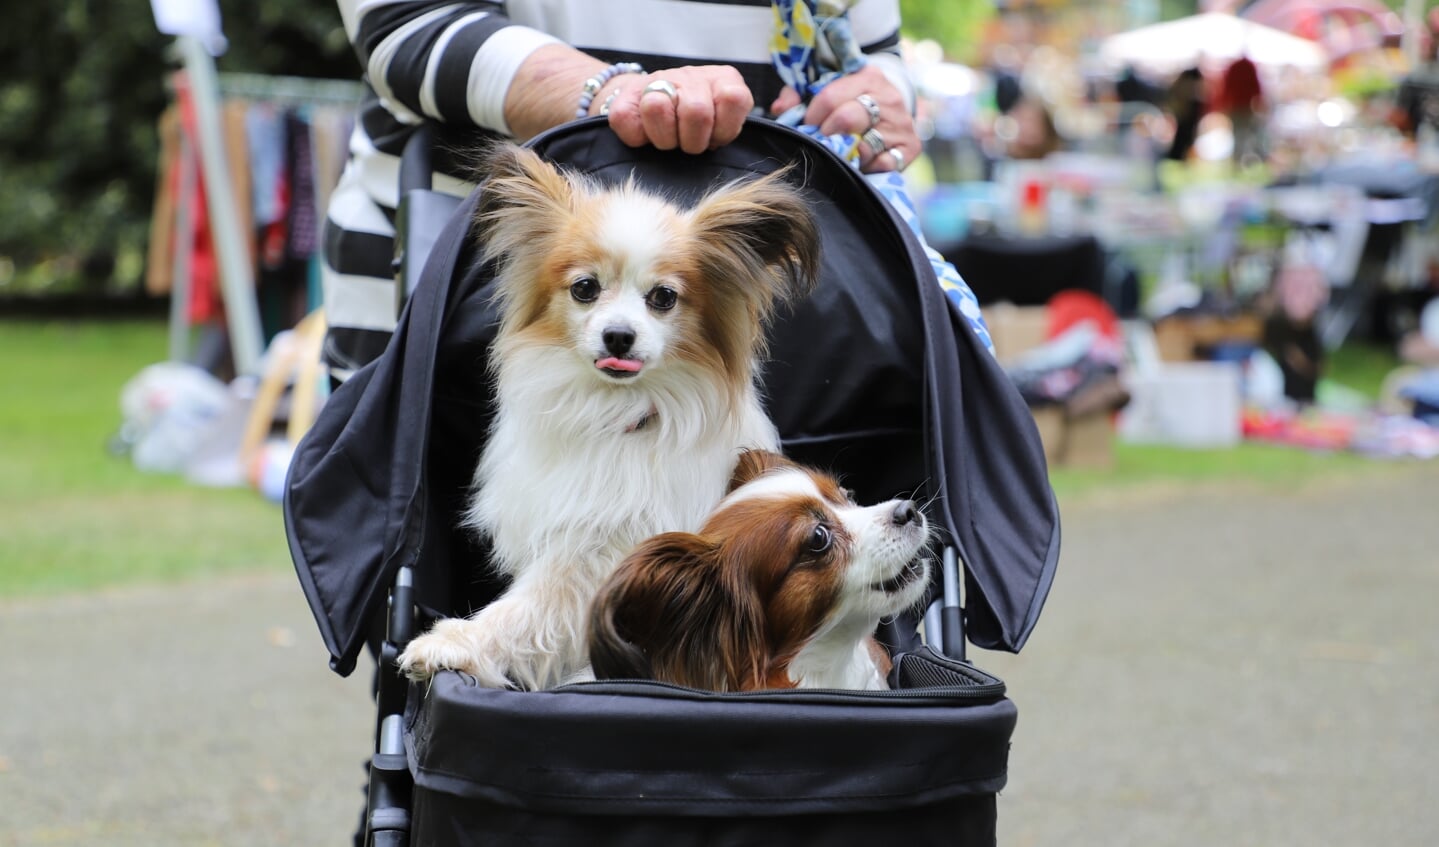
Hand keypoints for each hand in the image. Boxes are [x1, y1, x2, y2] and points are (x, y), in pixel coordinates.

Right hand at [605, 66, 754, 153]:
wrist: (653, 109)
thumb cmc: (697, 128)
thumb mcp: (724, 127)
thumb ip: (728, 127)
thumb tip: (713, 141)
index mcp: (722, 81)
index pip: (733, 99)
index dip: (724, 130)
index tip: (715, 137)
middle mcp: (691, 76)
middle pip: (696, 111)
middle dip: (692, 141)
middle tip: (688, 143)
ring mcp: (657, 81)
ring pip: (656, 108)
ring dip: (664, 138)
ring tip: (668, 138)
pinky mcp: (625, 97)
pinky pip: (627, 121)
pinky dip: (637, 138)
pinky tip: (646, 134)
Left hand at [770, 64, 915, 173]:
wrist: (892, 109)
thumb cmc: (852, 100)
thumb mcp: (828, 88)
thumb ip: (799, 95)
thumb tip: (781, 109)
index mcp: (867, 76)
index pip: (829, 97)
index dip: (812, 115)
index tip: (809, 124)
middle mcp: (888, 97)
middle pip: (847, 119)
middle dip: (827, 134)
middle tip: (823, 140)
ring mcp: (901, 123)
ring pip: (864, 146)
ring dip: (847, 154)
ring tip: (843, 151)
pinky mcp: (911, 147)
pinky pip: (883, 164)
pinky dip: (868, 167)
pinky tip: (863, 162)